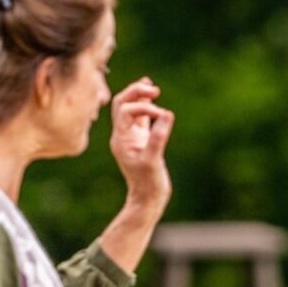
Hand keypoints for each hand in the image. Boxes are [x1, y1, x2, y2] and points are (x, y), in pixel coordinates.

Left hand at [110, 77, 173, 218]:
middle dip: (136, 93)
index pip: (126, 110)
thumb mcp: (153, 160)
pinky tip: (154, 100)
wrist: (147, 199)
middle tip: (153, 88)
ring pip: (130, 108)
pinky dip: (146, 107)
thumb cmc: (148, 183)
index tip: (162, 114)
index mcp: (120, 138)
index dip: (143, 107)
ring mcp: (131, 137)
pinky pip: (141, 119)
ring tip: (151, 87)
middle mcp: (122, 135)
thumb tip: (166, 114)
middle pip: (121, 103)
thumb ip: (158, 137)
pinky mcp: (142, 141)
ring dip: (139, 96)